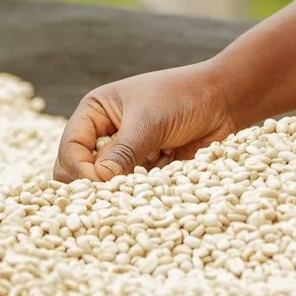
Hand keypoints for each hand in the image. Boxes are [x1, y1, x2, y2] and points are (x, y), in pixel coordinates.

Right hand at [54, 63, 243, 181]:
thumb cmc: (183, 98)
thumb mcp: (149, 121)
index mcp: (95, 112)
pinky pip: (131, 192)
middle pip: (77, 171)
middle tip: (111, 195)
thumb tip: (99, 181)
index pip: (71, 147)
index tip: (99, 183)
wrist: (224, 102)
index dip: (79, 168)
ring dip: (117, 193)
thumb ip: (123, 151)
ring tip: (135, 194)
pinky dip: (138, 198)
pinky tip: (150, 198)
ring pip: (104, 186)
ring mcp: (124, 155)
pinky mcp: (145, 172)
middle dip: (90, 185)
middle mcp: (104, 134)